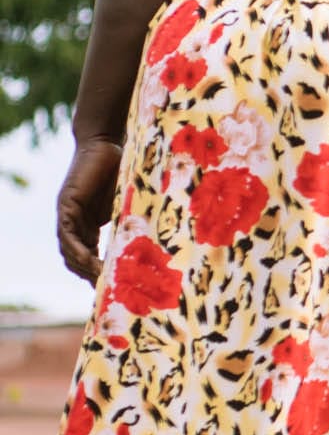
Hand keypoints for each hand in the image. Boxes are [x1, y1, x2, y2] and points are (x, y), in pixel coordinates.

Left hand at [56, 137, 122, 283]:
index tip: (115, 286)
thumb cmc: (125, 168)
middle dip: (90, 276)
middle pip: (76, 258)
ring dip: (84, 269)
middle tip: (108, 292)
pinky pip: (68, 236)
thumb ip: (132, 222)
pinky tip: (92, 263)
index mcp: (88, 223)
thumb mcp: (130, 204)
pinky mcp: (66, 206)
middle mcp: (75, 222)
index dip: (98, 272)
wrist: (108, 142)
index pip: (89, 254)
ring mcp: (68, 214)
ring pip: (70, 251)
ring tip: (102, 282)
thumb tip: (157, 244)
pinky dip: (78, 252)